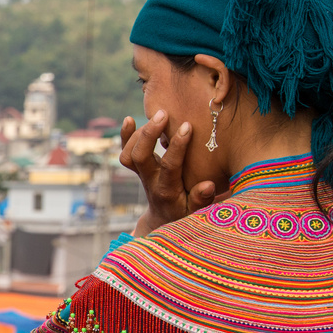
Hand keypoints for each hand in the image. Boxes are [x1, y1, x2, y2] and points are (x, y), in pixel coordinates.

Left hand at [119, 110, 214, 236]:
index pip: (169, 166)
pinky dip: (125, 136)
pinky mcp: (137, 167)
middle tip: (163, 115)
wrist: (164, 218)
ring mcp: (141, 173)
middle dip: (149, 134)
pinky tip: (129, 119)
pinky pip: (125, 151)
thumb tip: (208, 185)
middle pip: (140, 156)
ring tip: (158, 115)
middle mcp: (150, 180)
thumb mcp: (196, 211)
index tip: (187, 127)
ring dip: (138, 133)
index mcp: (167, 190)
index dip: (177, 146)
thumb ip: (201, 199)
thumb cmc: (184, 211)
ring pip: (129, 153)